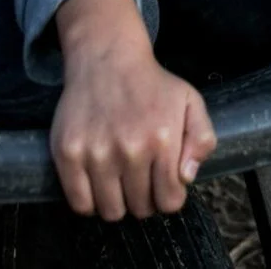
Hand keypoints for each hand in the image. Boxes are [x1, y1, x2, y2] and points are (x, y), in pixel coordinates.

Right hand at [51, 0, 215, 219]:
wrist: (107, 59)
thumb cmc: (152, 85)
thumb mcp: (191, 102)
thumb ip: (202, 140)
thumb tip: (186, 177)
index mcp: (162, 140)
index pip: (169, 201)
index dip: (169, 197)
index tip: (163, 185)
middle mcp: (129, 149)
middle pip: (140, 208)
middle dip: (144, 199)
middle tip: (140, 179)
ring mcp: (96, 153)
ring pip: (111, 211)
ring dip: (118, 203)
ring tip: (120, 182)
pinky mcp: (68, 153)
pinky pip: (79, 203)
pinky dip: (89, 203)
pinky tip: (97, 186)